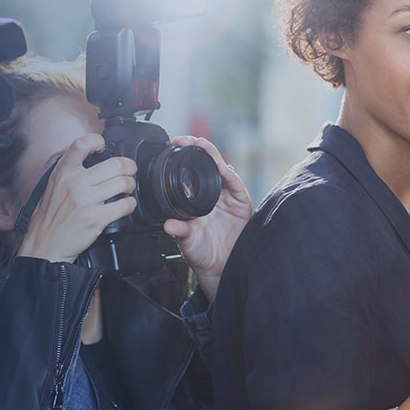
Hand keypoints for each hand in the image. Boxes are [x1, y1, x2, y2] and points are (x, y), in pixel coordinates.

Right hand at [17, 133, 137, 262]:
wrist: (43, 246)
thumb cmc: (49, 218)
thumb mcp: (53, 187)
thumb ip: (70, 172)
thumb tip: (93, 159)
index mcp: (63, 173)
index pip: (81, 144)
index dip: (96, 140)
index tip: (102, 146)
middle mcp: (74, 184)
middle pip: (116, 164)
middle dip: (130, 167)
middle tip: (130, 171)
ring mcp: (86, 201)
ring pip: (124, 183)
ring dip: (130, 186)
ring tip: (126, 190)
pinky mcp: (96, 219)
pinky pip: (125, 205)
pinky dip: (130, 204)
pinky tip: (125, 206)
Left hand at [163, 135, 252, 301]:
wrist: (220, 270)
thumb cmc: (202, 254)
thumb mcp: (187, 242)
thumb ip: (180, 232)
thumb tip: (168, 224)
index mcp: (196, 200)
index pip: (191, 172)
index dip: (185, 158)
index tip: (174, 146)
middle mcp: (212, 195)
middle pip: (207, 165)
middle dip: (199, 149)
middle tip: (188, 140)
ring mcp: (227, 198)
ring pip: (221, 170)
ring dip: (213, 156)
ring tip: (203, 146)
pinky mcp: (241, 204)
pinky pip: (236, 186)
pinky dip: (229, 176)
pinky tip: (223, 168)